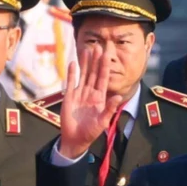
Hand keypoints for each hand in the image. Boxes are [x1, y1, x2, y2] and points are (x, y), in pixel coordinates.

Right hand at [59, 45, 122, 159]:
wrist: (75, 139)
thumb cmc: (91, 132)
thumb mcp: (102, 121)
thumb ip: (109, 108)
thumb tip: (117, 96)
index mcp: (100, 97)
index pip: (103, 78)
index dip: (105, 66)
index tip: (107, 54)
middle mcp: (90, 93)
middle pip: (94, 73)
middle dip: (96, 60)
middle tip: (98, 46)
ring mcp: (80, 94)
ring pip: (83, 75)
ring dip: (85, 63)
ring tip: (86, 49)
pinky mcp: (69, 97)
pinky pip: (71, 82)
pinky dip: (72, 73)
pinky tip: (73, 63)